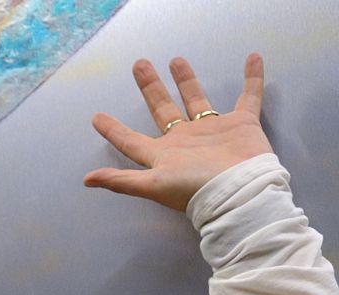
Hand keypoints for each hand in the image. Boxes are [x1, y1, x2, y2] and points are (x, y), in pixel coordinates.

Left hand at [84, 54, 272, 211]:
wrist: (241, 191)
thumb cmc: (195, 188)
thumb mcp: (153, 185)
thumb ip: (122, 181)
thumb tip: (86, 180)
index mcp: (163, 155)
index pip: (131, 141)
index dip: (113, 131)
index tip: (96, 117)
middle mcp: (185, 141)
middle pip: (163, 110)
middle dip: (151, 88)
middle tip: (140, 65)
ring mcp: (213, 132)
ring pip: (197, 100)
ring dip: (187, 81)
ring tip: (176, 60)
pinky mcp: (242, 125)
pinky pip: (248, 97)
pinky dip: (252, 79)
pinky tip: (252, 59)